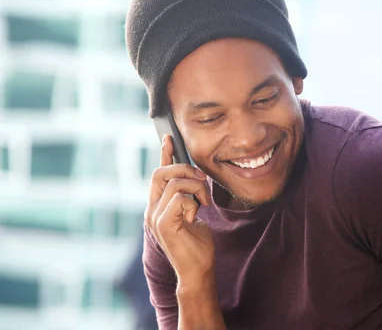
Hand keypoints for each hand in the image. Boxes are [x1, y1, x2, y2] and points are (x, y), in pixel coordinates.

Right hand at [145, 134, 214, 280]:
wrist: (198, 270)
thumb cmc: (197, 243)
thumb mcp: (194, 212)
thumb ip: (189, 195)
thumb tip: (196, 176)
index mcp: (158, 205)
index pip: (158, 174)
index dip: (164, 154)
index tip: (169, 138)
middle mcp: (152, 209)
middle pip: (161, 173)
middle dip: (186, 170)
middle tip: (203, 182)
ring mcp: (154, 217)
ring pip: (175, 183)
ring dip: (196, 189)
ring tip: (204, 203)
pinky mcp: (163, 224)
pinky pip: (180, 198)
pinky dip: (194, 203)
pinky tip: (197, 216)